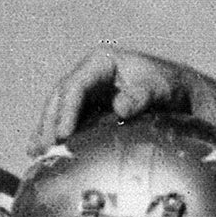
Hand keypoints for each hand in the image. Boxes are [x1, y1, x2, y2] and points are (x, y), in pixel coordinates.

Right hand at [34, 48, 215, 150]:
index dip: (66, 110)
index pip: (75, 86)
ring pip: (57, 110)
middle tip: (45, 149)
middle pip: (60, 98)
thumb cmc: (169, 86)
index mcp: (100, 63)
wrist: (178, 93)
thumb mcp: (158, 88)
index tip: (63, 134)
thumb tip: (120, 108)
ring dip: (46, 131)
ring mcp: (85, 91)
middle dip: (50, 123)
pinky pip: (66, 120)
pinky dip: (53, 135)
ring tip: (36, 154)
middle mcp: (87, 75)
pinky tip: (39, 152)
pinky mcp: (88, 107)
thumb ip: (141, 96)